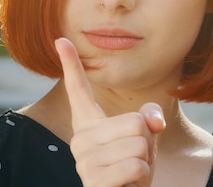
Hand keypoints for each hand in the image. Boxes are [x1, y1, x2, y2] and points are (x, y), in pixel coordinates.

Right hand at [55, 37, 165, 186]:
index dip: (71, 63)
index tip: (60, 38)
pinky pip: (136, 165)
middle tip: (134, 158)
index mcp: (88, 122)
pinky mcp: (93, 181)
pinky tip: (128, 184)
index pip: (78, 88)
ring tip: (131, 172)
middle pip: (135, 122)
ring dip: (146, 161)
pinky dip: (142, 176)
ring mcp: (83, 160)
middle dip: (147, 141)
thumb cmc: (133, 167)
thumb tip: (152, 120)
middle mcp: (80, 138)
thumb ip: (148, 118)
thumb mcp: (145, 137)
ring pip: (139, 144)